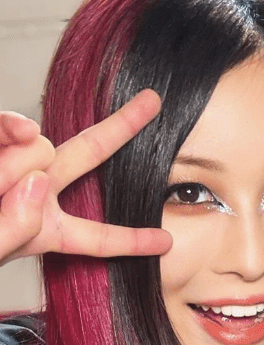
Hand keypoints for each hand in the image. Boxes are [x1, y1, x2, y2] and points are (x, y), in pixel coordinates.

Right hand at [0, 90, 171, 264]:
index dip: (131, 240)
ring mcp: (14, 161)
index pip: (96, 238)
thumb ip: (15, 227)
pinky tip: (14, 131)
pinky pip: (10, 126)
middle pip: (88, 154)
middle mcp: (36, 191)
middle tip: (153, 102)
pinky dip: (8, 128)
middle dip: (121, 128)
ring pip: (41, 148)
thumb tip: (38, 179)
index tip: (167, 242)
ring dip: (11, 170)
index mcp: (46, 230)